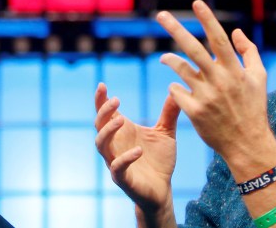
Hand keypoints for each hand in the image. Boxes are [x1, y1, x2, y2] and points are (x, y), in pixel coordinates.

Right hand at [94, 82, 180, 219]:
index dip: (100, 100)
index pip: (105, 113)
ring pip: (101, 145)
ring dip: (108, 131)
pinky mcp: (123, 179)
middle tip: (116, 100)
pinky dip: (125, 158)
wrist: (162, 190)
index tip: (102, 84)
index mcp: (122, 133)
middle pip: (99, 125)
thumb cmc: (159, 161)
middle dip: (104, 112)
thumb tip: (176, 90)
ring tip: (122, 120)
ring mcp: (116, 162)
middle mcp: (115, 145)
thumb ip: (168, 113)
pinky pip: (117, 167)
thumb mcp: (165, 133)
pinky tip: (138, 150)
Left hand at [156, 0, 275, 165]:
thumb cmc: (254, 107)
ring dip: (169, 60)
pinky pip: (176, 91)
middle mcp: (219, 80)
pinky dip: (175, 86)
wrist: (247, 144)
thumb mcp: (259, 77)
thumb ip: (249, 51)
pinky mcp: (194, 111)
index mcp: (235, 70)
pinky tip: (178, 88)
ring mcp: (205, 96)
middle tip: (160, 15)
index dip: (207, 20)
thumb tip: (235, 31)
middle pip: (193, 49)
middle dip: (175, 29)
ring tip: (163, 57)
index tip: (196, 3)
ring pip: (180, 69)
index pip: (218, 39)